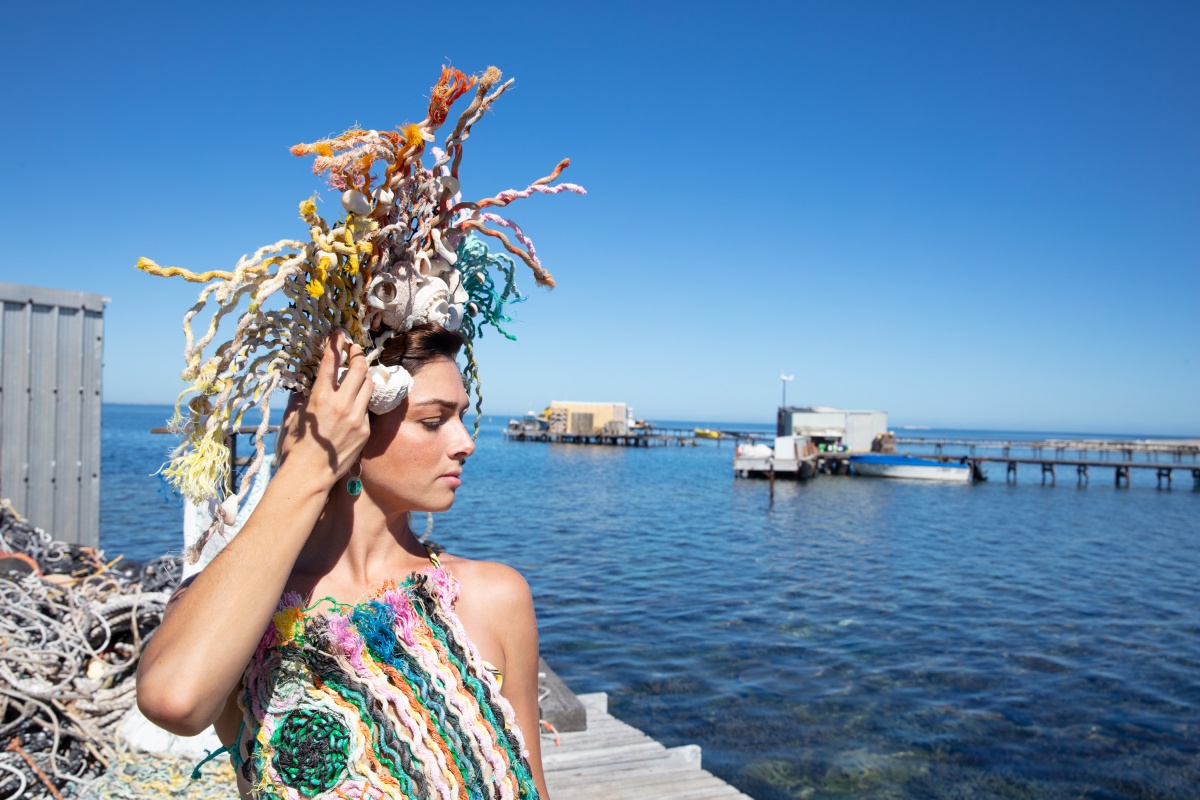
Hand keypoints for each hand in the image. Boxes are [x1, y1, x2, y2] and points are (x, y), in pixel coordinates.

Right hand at [275, 330, 372, 489]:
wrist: (309, 474)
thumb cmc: (295, 447)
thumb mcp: (293, 417)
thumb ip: (300, 399)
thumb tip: (303, 387)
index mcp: (320, 397)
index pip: (331, 362)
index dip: (335, 344)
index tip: (338, 334)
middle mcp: (341, 404)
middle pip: (358, 368)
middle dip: (357, 355)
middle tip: (354, 350)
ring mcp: (356, 416)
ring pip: (369, 385)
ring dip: (364, 376)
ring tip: (359, 373)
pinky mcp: (365, 429)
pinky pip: (367, 408)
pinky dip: (362, 401)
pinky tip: (356, 402)